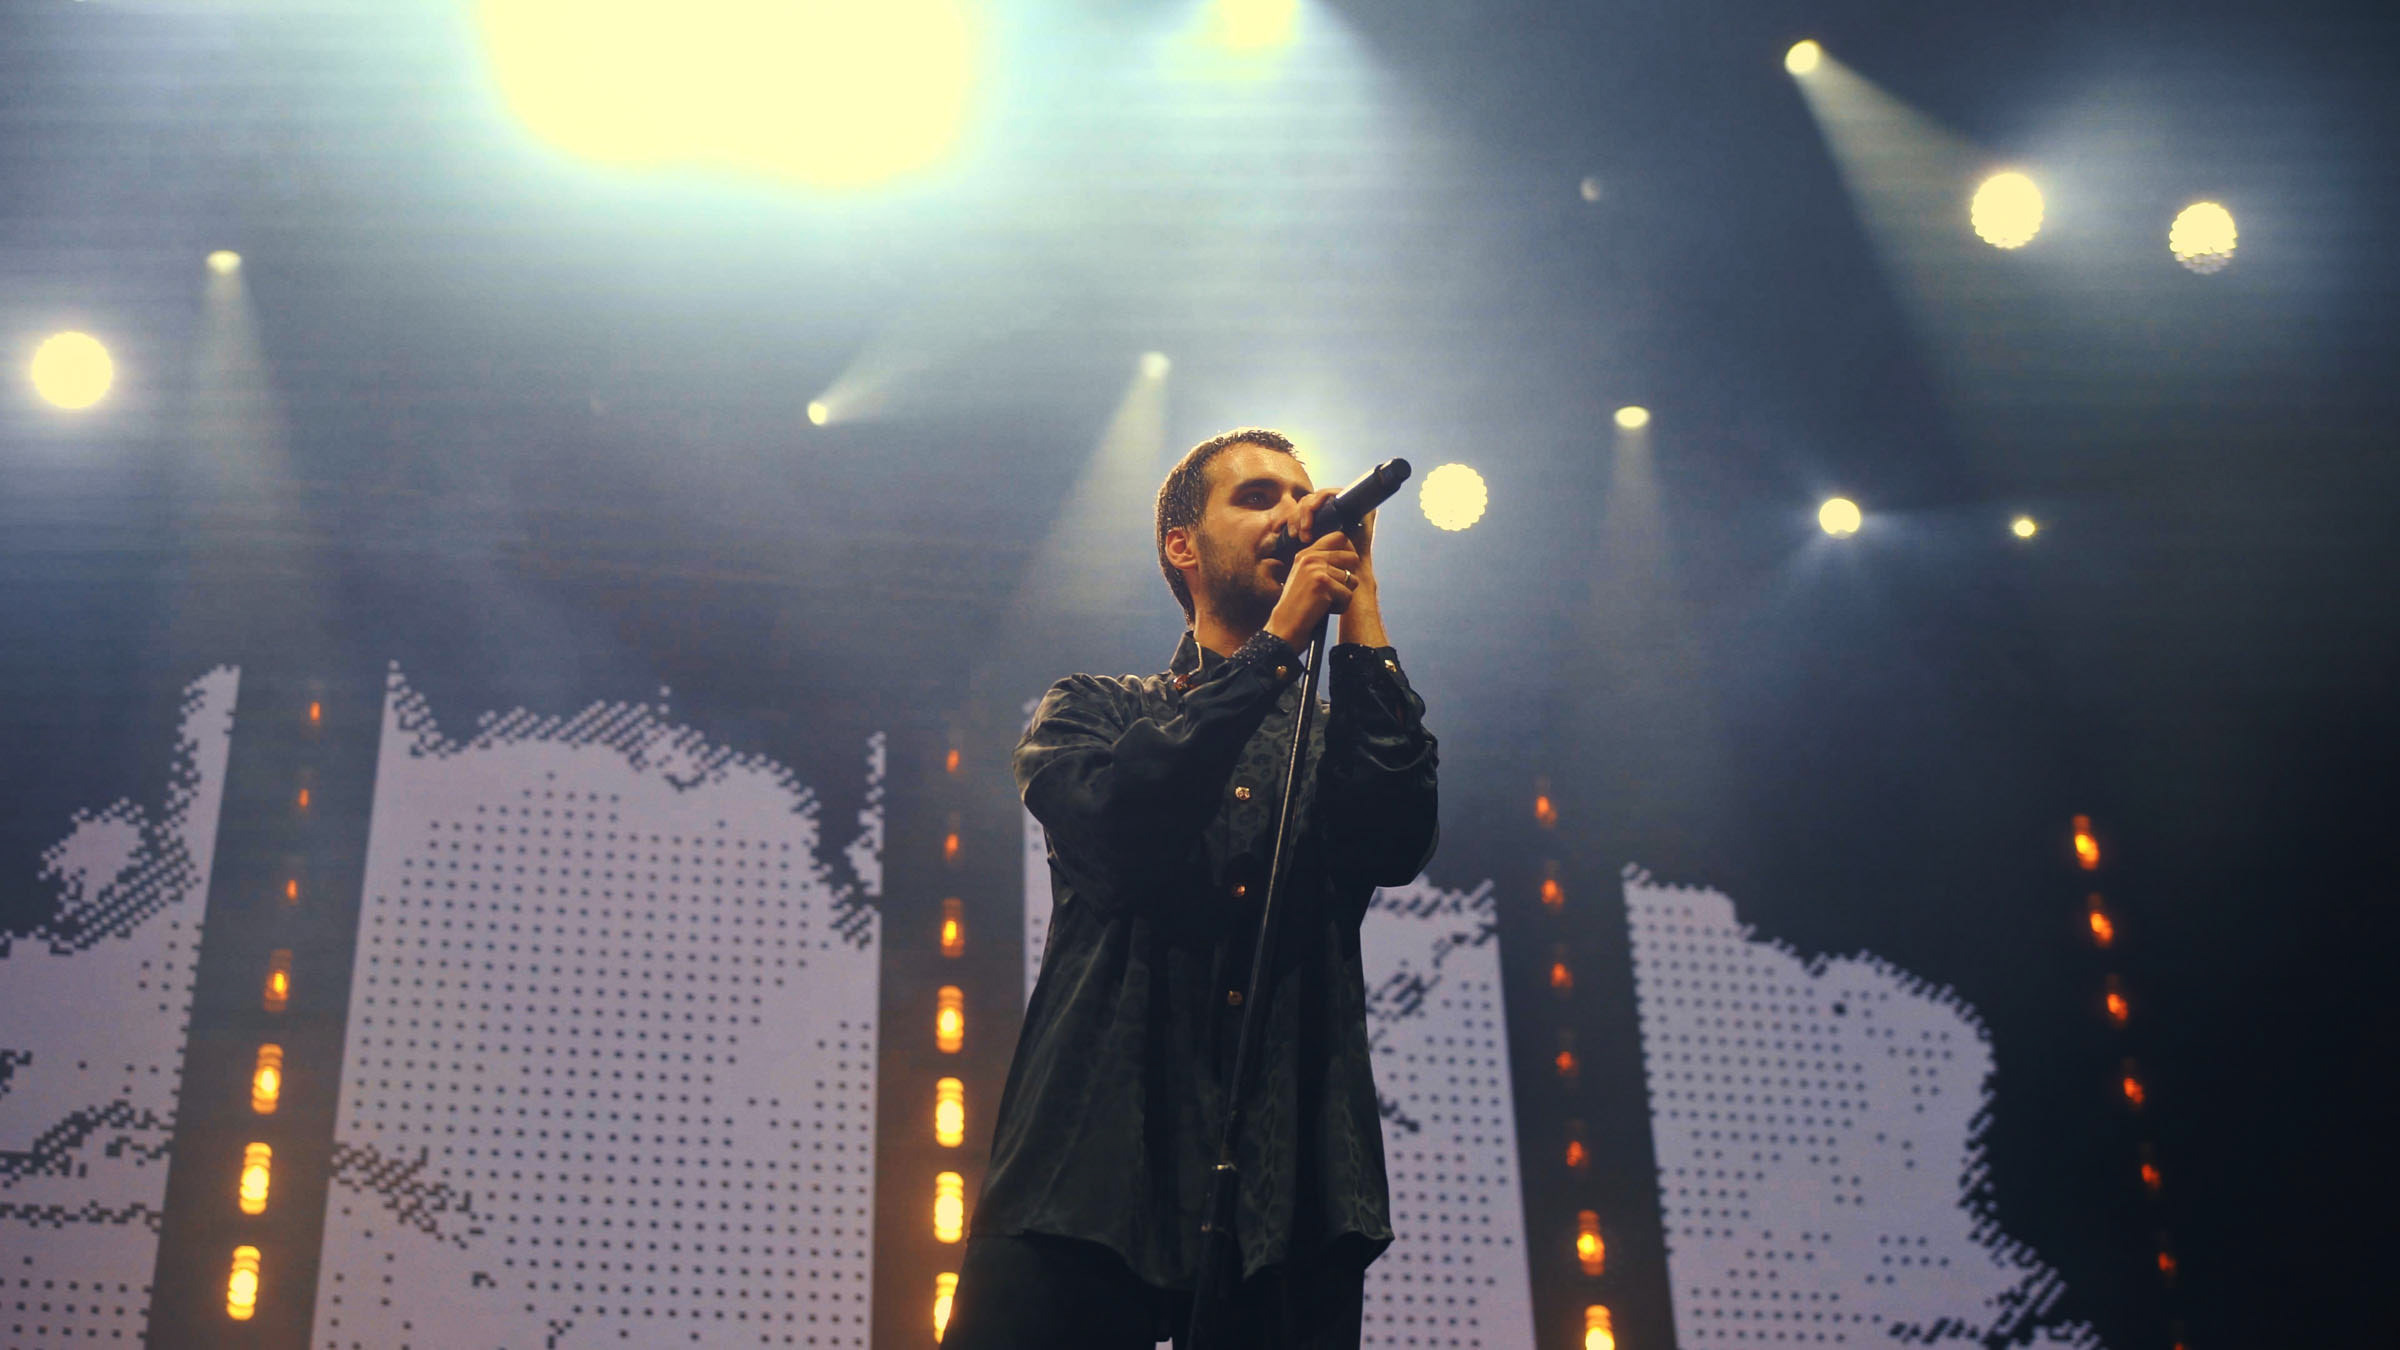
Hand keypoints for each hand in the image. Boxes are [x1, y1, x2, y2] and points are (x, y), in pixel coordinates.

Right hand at [1265, 489, 1365, 647]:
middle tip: (1332, 591)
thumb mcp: (1305, 578)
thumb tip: (1352, 556)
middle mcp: (1310, 557)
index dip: (1348, 554)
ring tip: (1324, 603)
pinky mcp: (1323, 583)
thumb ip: (1323, 564)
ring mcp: (1316, 569)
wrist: (1284, 628)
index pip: (1339, 537)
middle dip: (1348, 578)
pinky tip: (1323, 610)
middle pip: (1352, 557)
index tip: (1343, 570)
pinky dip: (1340, 607)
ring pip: (1352, 580)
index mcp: (1305, 554)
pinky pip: (1348, 595)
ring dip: (1343, 596)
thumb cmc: (1299, 608)